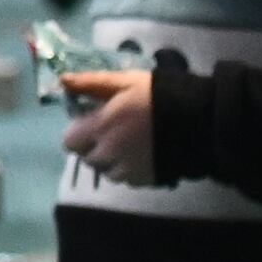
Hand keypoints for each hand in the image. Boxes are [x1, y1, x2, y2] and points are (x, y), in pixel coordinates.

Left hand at [57, 72, 155, 186]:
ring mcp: (127, 171)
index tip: (92, 123)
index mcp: (100, 128)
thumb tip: (63, 81)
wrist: (198, 121)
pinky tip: (142, 153)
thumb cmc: (158, 95)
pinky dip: (129, 169)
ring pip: (106, 171)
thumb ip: (91, 83)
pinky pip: (126, 179)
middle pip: (88, 158)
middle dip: (94, 147)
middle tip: (112, 131)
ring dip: (111, 161)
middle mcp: (109, 154)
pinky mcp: (144, 180)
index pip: (70, 142)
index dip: (78, 133)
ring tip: (129, 143)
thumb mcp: (125, 82)